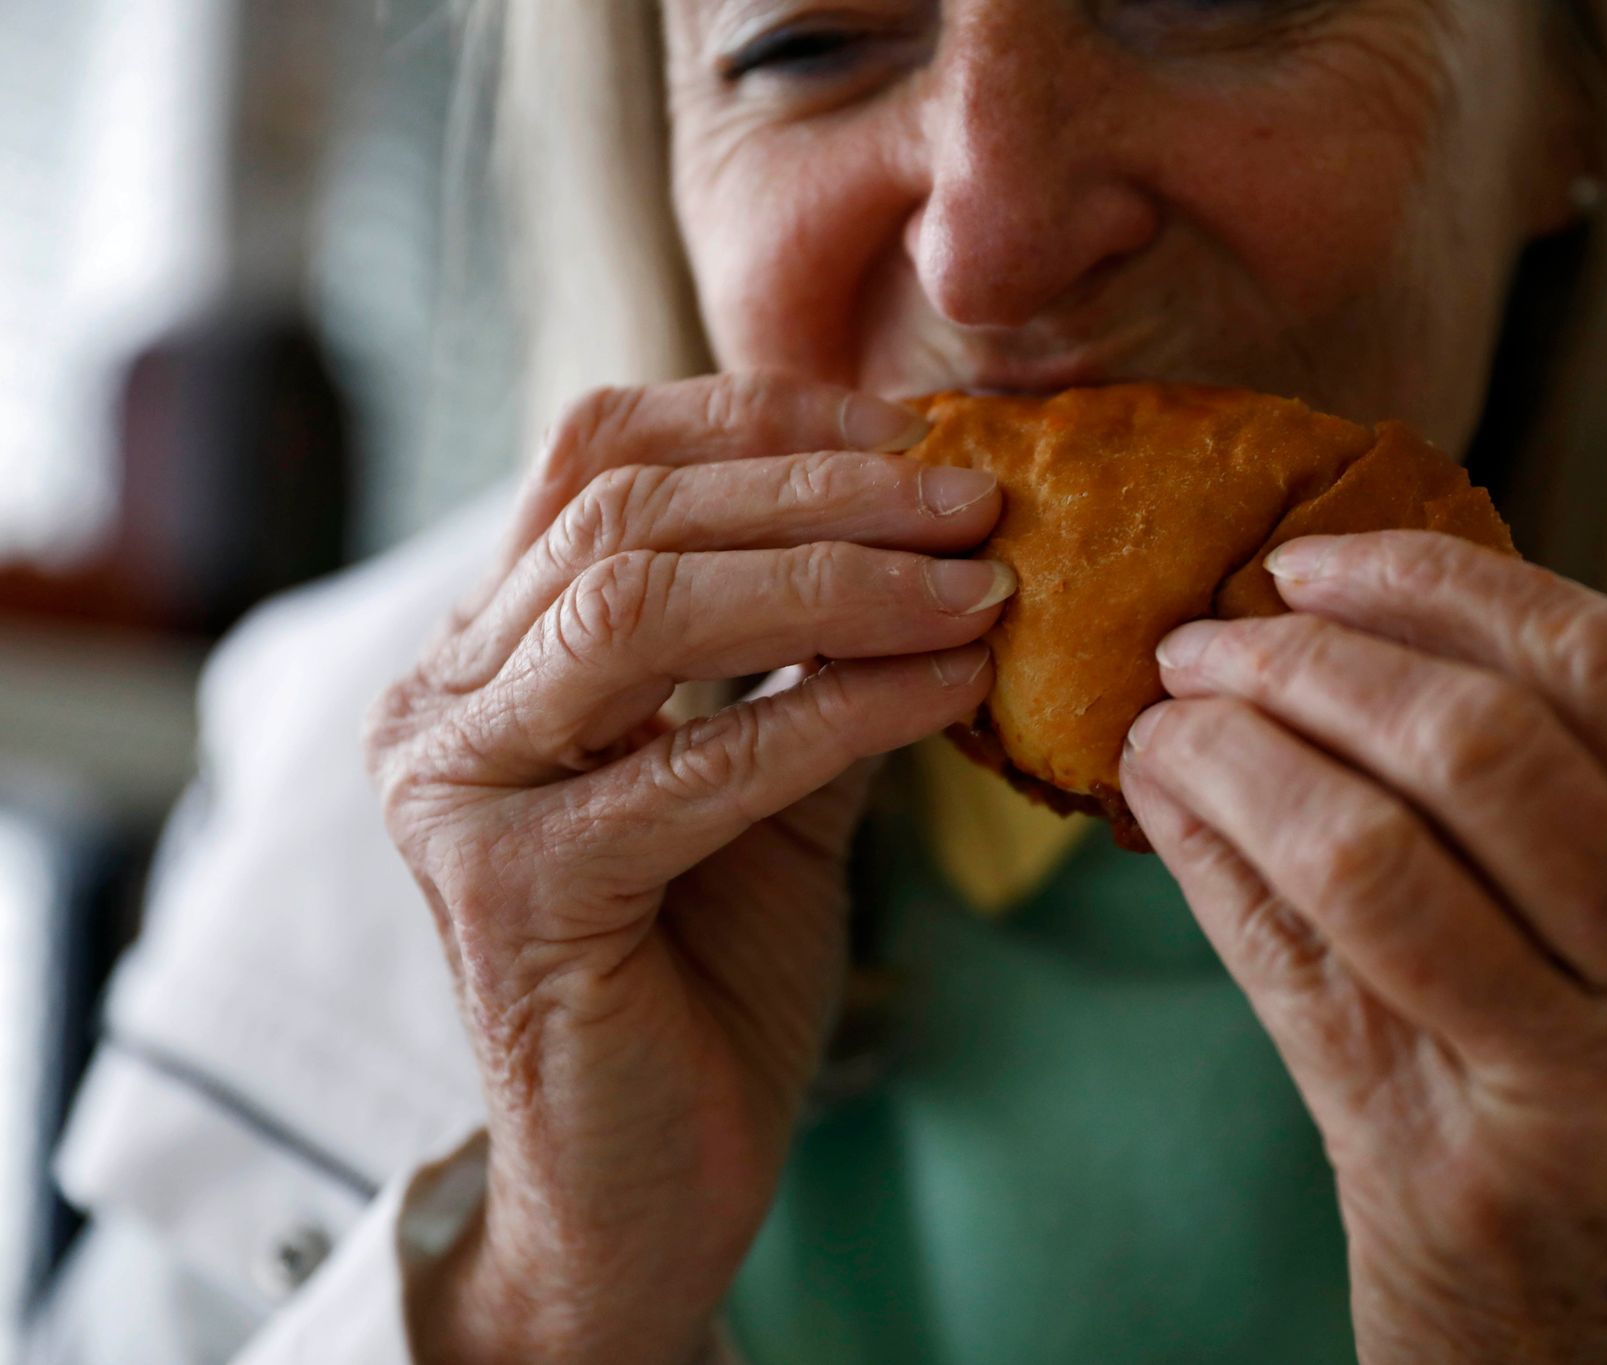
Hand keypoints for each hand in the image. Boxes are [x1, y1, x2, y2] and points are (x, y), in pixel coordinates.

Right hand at [367, 372, 1010, 1362]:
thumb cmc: (710, 976)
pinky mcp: (509, 889)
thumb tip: (942, 534)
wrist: (654, 1184)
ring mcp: (458, 791)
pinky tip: (955, 688)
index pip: (602, 459)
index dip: (763, 422)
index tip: (919, 434)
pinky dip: (842, 709)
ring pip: (640, 606)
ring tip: (979, 587)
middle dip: (823, 492)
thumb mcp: (771, 781)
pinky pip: (699, 759)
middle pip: (626, 514)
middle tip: (979, 504)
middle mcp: (441, 702)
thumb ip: (812, 660)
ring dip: (837, 579)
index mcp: (489, 652)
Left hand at [1119, 531, 1606, 1364]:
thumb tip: (1344, 621)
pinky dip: (1206, 851)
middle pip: (1482, 742)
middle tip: (1214, 637)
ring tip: (1172, 714)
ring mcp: (1594, 1101)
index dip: (1439, 584)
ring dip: (1236, 750)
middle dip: (1311, 661)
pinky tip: (1162, 799)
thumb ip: (1572, 815)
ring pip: (1367, 841)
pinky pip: (1288, 957)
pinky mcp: (1450, 1174)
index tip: (1319, 558)